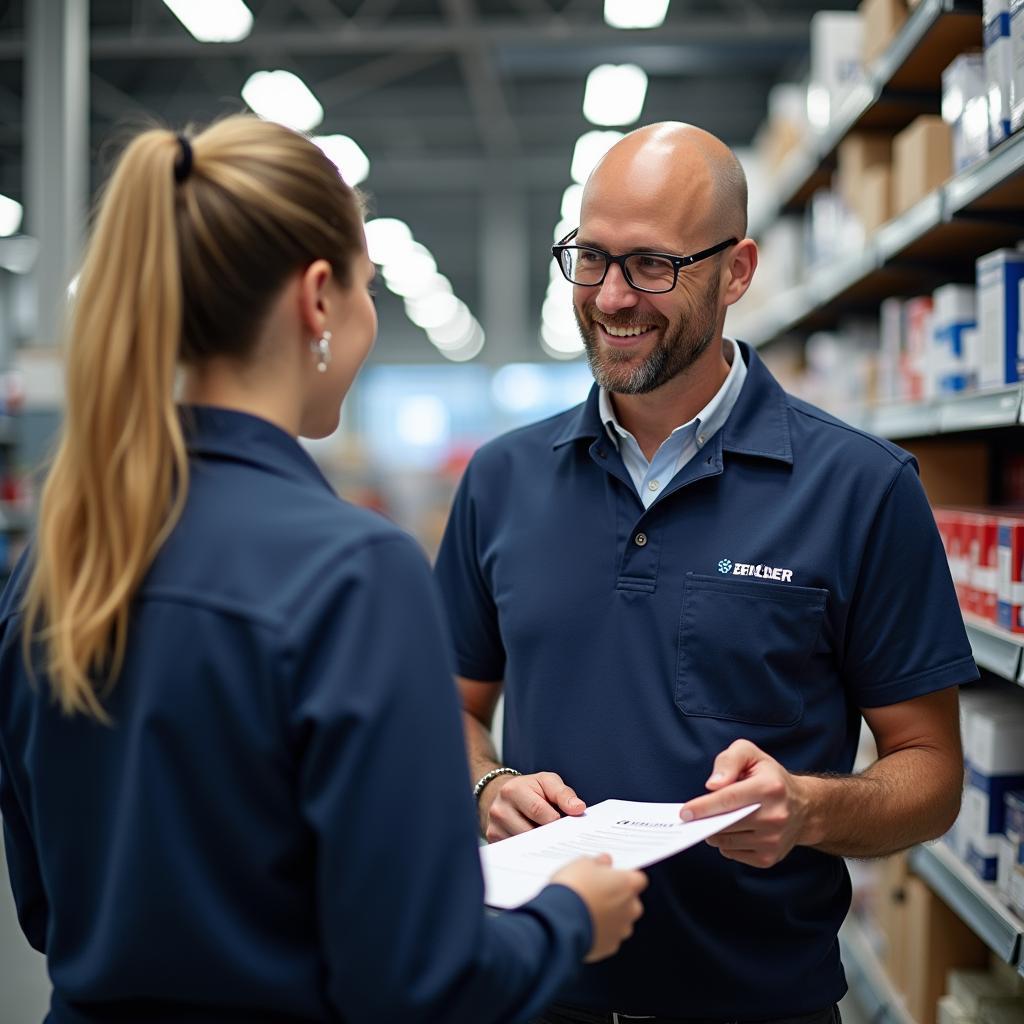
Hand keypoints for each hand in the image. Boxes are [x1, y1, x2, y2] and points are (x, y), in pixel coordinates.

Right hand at [480, 771, 585, 841]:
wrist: (506, 795)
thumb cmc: (531, 789)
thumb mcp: (548, 782)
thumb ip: (564, 794)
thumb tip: (578, 808)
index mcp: (513, 790)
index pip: (537, 810)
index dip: (555, 819)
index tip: (566, 824)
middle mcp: (499, 809)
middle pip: (530, 831)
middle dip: (549, 835)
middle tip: (560, 835)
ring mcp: (495, 827)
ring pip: (524, 845)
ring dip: (540, 844)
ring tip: (549, 838)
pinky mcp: (494, 841)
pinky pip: (517, 852)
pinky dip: (530, 851)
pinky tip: (538, 845)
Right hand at [552, 854, 647, 962]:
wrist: (559, 921)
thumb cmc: (573, 889)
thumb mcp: (581, 864)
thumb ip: (597, 863)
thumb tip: (604, 862)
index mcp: (627, 885)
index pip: (637, 879)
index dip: (623, 877)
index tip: (610, 875)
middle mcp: (630, 909)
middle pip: (632, 902)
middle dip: (618, 898)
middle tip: (597, 892)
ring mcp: (620, 930)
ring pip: (621, 922)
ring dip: (610, 917)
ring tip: (587, 911)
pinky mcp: (609, 947)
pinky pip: (608, 937)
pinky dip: (599, 932)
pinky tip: (583, 925)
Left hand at [679, 739, 813, 868]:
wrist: (803, 807)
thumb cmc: (769, 777)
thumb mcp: (750, 754)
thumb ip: (728, 761)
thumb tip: (712, 785)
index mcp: (769, 788)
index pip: (729, 799)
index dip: (703, 807)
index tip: (685, 813)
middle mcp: (774, 817)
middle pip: (725, 823)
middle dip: (705, 819)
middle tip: (695, 814)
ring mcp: (773, 841)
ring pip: (726, 841)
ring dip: (715, 831)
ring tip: (722, 818)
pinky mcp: (770, 858)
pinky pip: (733, 854)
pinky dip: (727, 843)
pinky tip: (735, 830)